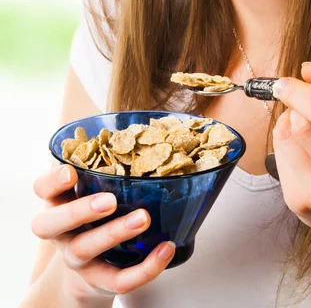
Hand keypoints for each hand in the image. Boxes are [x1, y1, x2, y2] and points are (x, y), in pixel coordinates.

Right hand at [31, 165, 174, 299]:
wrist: (90, 270)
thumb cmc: (95, 216)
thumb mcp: (93, 192)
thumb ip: (108, 168)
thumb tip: (152, 133)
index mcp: (58, 202)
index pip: (42, 189)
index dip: (52, 181)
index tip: (71, 171)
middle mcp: (61, 232)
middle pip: (51, 224)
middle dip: (79, 211)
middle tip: (109, 200)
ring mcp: (77, 258)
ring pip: (85, 248)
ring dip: (114, 232)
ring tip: (143, 218)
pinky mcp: (99, 280)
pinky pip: (119, 279)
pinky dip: (145, 267)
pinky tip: (166, 248)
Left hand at [272, 62, 310, 238]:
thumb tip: (310, 68)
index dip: (302, 91)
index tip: (290, 79)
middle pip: (304, 127)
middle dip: (293, 103)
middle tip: (288, 91)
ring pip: (287, 138)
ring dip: (288, 122)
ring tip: (301, 125)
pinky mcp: (300, 203)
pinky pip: (278, 156)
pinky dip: (284, 143)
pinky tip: (299, 149)